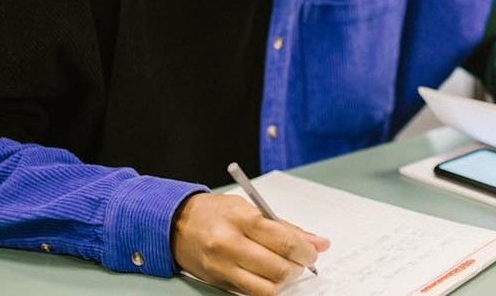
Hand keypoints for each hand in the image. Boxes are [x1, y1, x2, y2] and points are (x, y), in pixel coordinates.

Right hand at [172, 193, 329, 295]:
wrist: (177, 224)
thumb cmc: (215, 212)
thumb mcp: (250, 207)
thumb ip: (285, 226)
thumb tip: (317, 242)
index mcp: (240, 219)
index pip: (283, 240)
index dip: (305, 250)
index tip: (313, 252)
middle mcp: (230, 244)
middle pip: (277, 268)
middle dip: (298, 267)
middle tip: (301, 260)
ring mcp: (223, 267)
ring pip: (267, 288)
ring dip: (284, 281)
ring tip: (285, 269)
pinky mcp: (221, 283)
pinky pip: (252, 293)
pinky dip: (267, 287)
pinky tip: (269, 276)